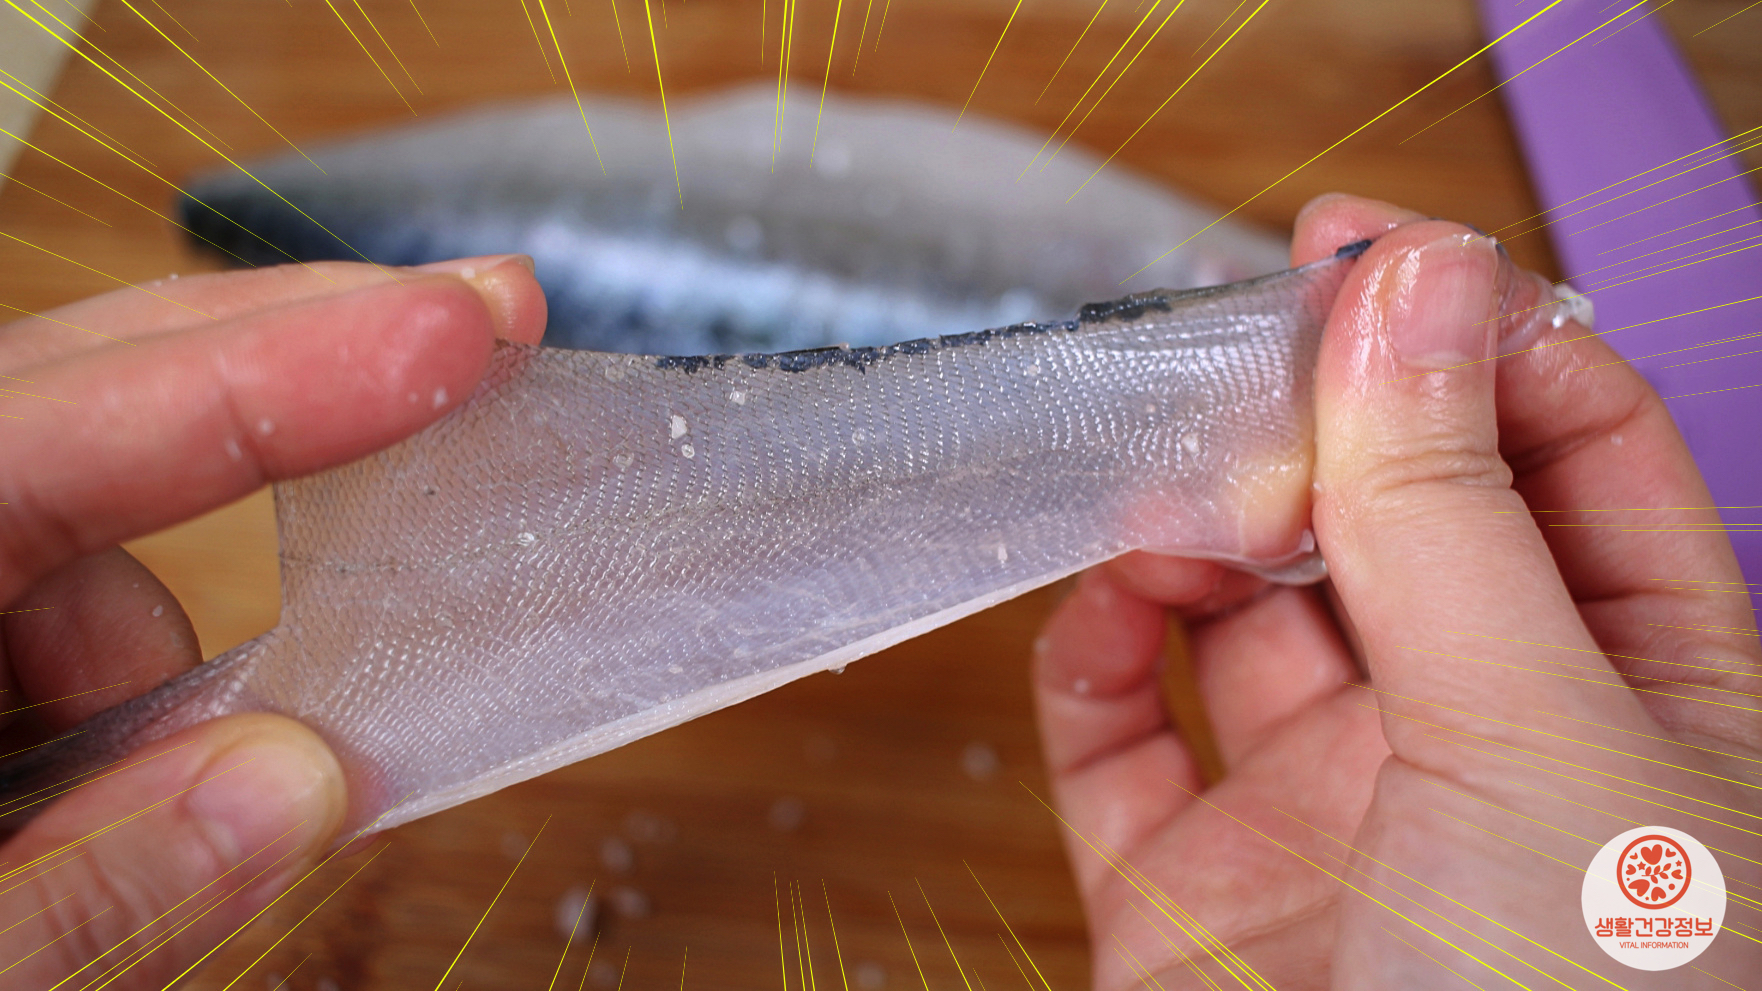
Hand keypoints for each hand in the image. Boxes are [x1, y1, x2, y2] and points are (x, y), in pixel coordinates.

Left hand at [0, 256, 545, 987]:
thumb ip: (75, 900)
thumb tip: (296, 787)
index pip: (63, 432)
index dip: (284, 371)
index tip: (462, 328)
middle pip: (75, 399)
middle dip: (272, 388)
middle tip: (460, 340)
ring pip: (63, 556)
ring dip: (142, 668)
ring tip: (80, 851)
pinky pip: (32, 620)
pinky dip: (88, 703)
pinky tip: (47, 819)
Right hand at [1033, 194, 1759, 988]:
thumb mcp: (1551, 737)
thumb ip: (1451, 509)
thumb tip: (1406, 282)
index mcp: (1642, 693)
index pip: (1570, 450)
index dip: (1472, 331)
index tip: (1362, 247)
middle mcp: (1482, 743)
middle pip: (1389, 513)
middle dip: (1313, 420)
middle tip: (1234, 350)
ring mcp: (1328, 820)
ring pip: (1242, 611)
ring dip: (1193, 523)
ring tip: (1160, 481)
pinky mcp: (1187, 895)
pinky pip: (1118, 731)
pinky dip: (1093, 646)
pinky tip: (1105, 600)